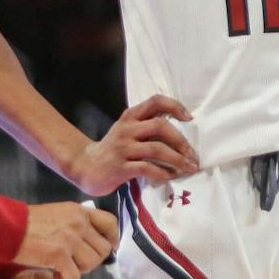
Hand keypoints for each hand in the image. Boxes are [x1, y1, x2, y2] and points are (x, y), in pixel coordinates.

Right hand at [13, 201, 117, 278]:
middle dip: (91, 260)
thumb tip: (89, 242)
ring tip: (62, 266)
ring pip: (91, 264)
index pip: (110, 223)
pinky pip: (74, 276)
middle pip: (103, 249)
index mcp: (78, 211)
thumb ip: (75, 224)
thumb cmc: (26, 222)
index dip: (112, 239)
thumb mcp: (57, 214)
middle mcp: (78, 223)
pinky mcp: (59, 254)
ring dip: (78, 270)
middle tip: (74, 262)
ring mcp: (70, 238)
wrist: (5, 226)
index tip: (109, 248)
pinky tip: (54, 274)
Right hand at [69, 94, 198, 195]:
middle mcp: (127, 129)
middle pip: (160, 125)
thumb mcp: (127, 132)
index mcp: (130, 117)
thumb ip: (146, 127)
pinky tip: (171, 177)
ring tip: (189, 168)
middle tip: (192, 154)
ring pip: (156, 149)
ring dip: (177, 159)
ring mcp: (123, 148)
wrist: (85, 167)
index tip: (189, 118)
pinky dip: (163, 173)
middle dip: (181, 140)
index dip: (174, 106)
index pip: (155, 101)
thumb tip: (179, 133)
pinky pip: (147, 168)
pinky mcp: (121, 167)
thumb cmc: (113, 150)